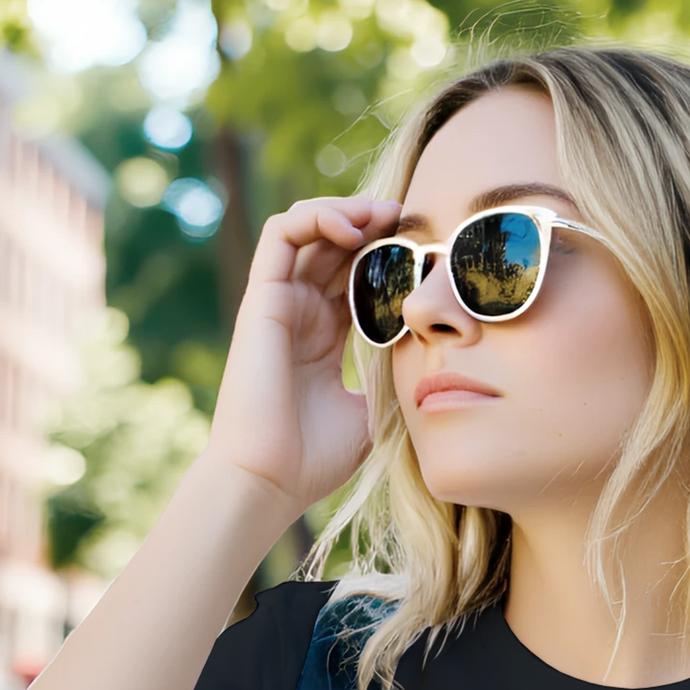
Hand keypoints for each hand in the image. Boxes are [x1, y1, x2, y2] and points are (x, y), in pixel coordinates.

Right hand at [205, 196, 405, 516]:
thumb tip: (429, 365)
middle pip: (335, 245)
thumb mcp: (371, 413)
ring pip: (308, 227)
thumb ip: (391, 380)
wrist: (271, 479)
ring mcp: (280, 303)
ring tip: (383, 214)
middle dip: (372, 223)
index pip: (355, 275)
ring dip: (347, 210)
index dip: (387, 255)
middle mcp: (300, 313)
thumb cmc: (315, 459)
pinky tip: (353, 228)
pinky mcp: (261, 299)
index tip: (425, 249)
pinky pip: (283, 233)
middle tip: (411, 216)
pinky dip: (317, 217)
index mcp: (324, 337)